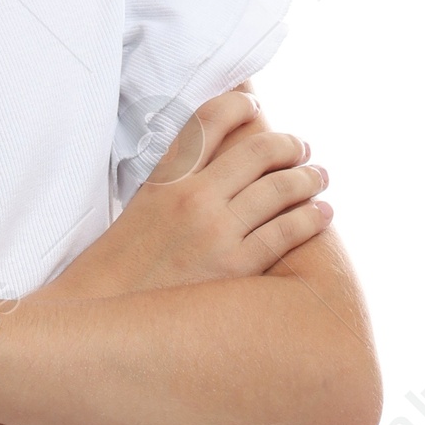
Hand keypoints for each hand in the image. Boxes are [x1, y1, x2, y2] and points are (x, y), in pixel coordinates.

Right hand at [66, 84, 331, 299]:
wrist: (101, 320)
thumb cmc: (117, 272)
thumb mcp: (136, 211)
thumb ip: (171, 185)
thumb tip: (206, 170)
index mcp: (165, 179)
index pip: (210, 119)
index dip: (240, 104)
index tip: (254, 106)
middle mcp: (193, 197)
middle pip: (258, 149)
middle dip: (288, 143)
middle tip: (301, 147)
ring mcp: (215, 232)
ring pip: (281, 187)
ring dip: (308, 176)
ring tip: (319, 175)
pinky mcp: (234, 267)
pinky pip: (286, 231)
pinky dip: (311, 217)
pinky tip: (323, 213)